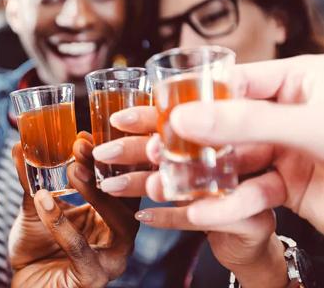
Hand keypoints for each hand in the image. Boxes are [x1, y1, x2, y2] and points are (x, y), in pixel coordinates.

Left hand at [9, 132, 139, 287]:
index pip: (121, 181)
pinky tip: (45, 201)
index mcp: (113, 215)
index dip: (109, 156)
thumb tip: (19, 144)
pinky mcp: (95, 278)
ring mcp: (113, 259)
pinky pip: (82, 250)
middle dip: (108, 168)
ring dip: (97, 194)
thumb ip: (33, 179)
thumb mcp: (36, 207)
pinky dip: (63, 224)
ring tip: (72, 171)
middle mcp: (121, 236)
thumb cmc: (37, 249)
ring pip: (120, 224)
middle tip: (83, 145)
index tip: (85, 133)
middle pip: (129, 198)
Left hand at [93, 108, 288, 287]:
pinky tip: (142, 216)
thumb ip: (166, 154)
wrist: (250, 241)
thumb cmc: (216, 198)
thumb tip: (117, 142)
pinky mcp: (253, 219)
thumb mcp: (191, 172)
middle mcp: (241, 154)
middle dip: (139, 148)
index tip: (116, 119)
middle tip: (104, 153)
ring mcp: (252, 186)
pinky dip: (169, 217)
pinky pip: (205, 218)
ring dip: (147, 183)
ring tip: (113, 186)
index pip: (183, 120)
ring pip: (191, 181)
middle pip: (184, 145)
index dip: (148, 117)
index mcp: (225, 136)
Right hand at [163, 54, 323, 233]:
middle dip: (191, 141)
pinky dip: (229, 203)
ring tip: (168, 184)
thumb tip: (188, 117)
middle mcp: (289, 114)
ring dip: (202, 177)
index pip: (235, 82)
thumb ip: (247, 120)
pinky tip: (205, 211)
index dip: (195, 96)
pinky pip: (251, 191)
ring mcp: (287, 151)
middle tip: (155, 149)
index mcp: (299, 82)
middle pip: (227, 124)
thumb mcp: (310, 126)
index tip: (162, 110)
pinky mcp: (289, 186)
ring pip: (234, 161)